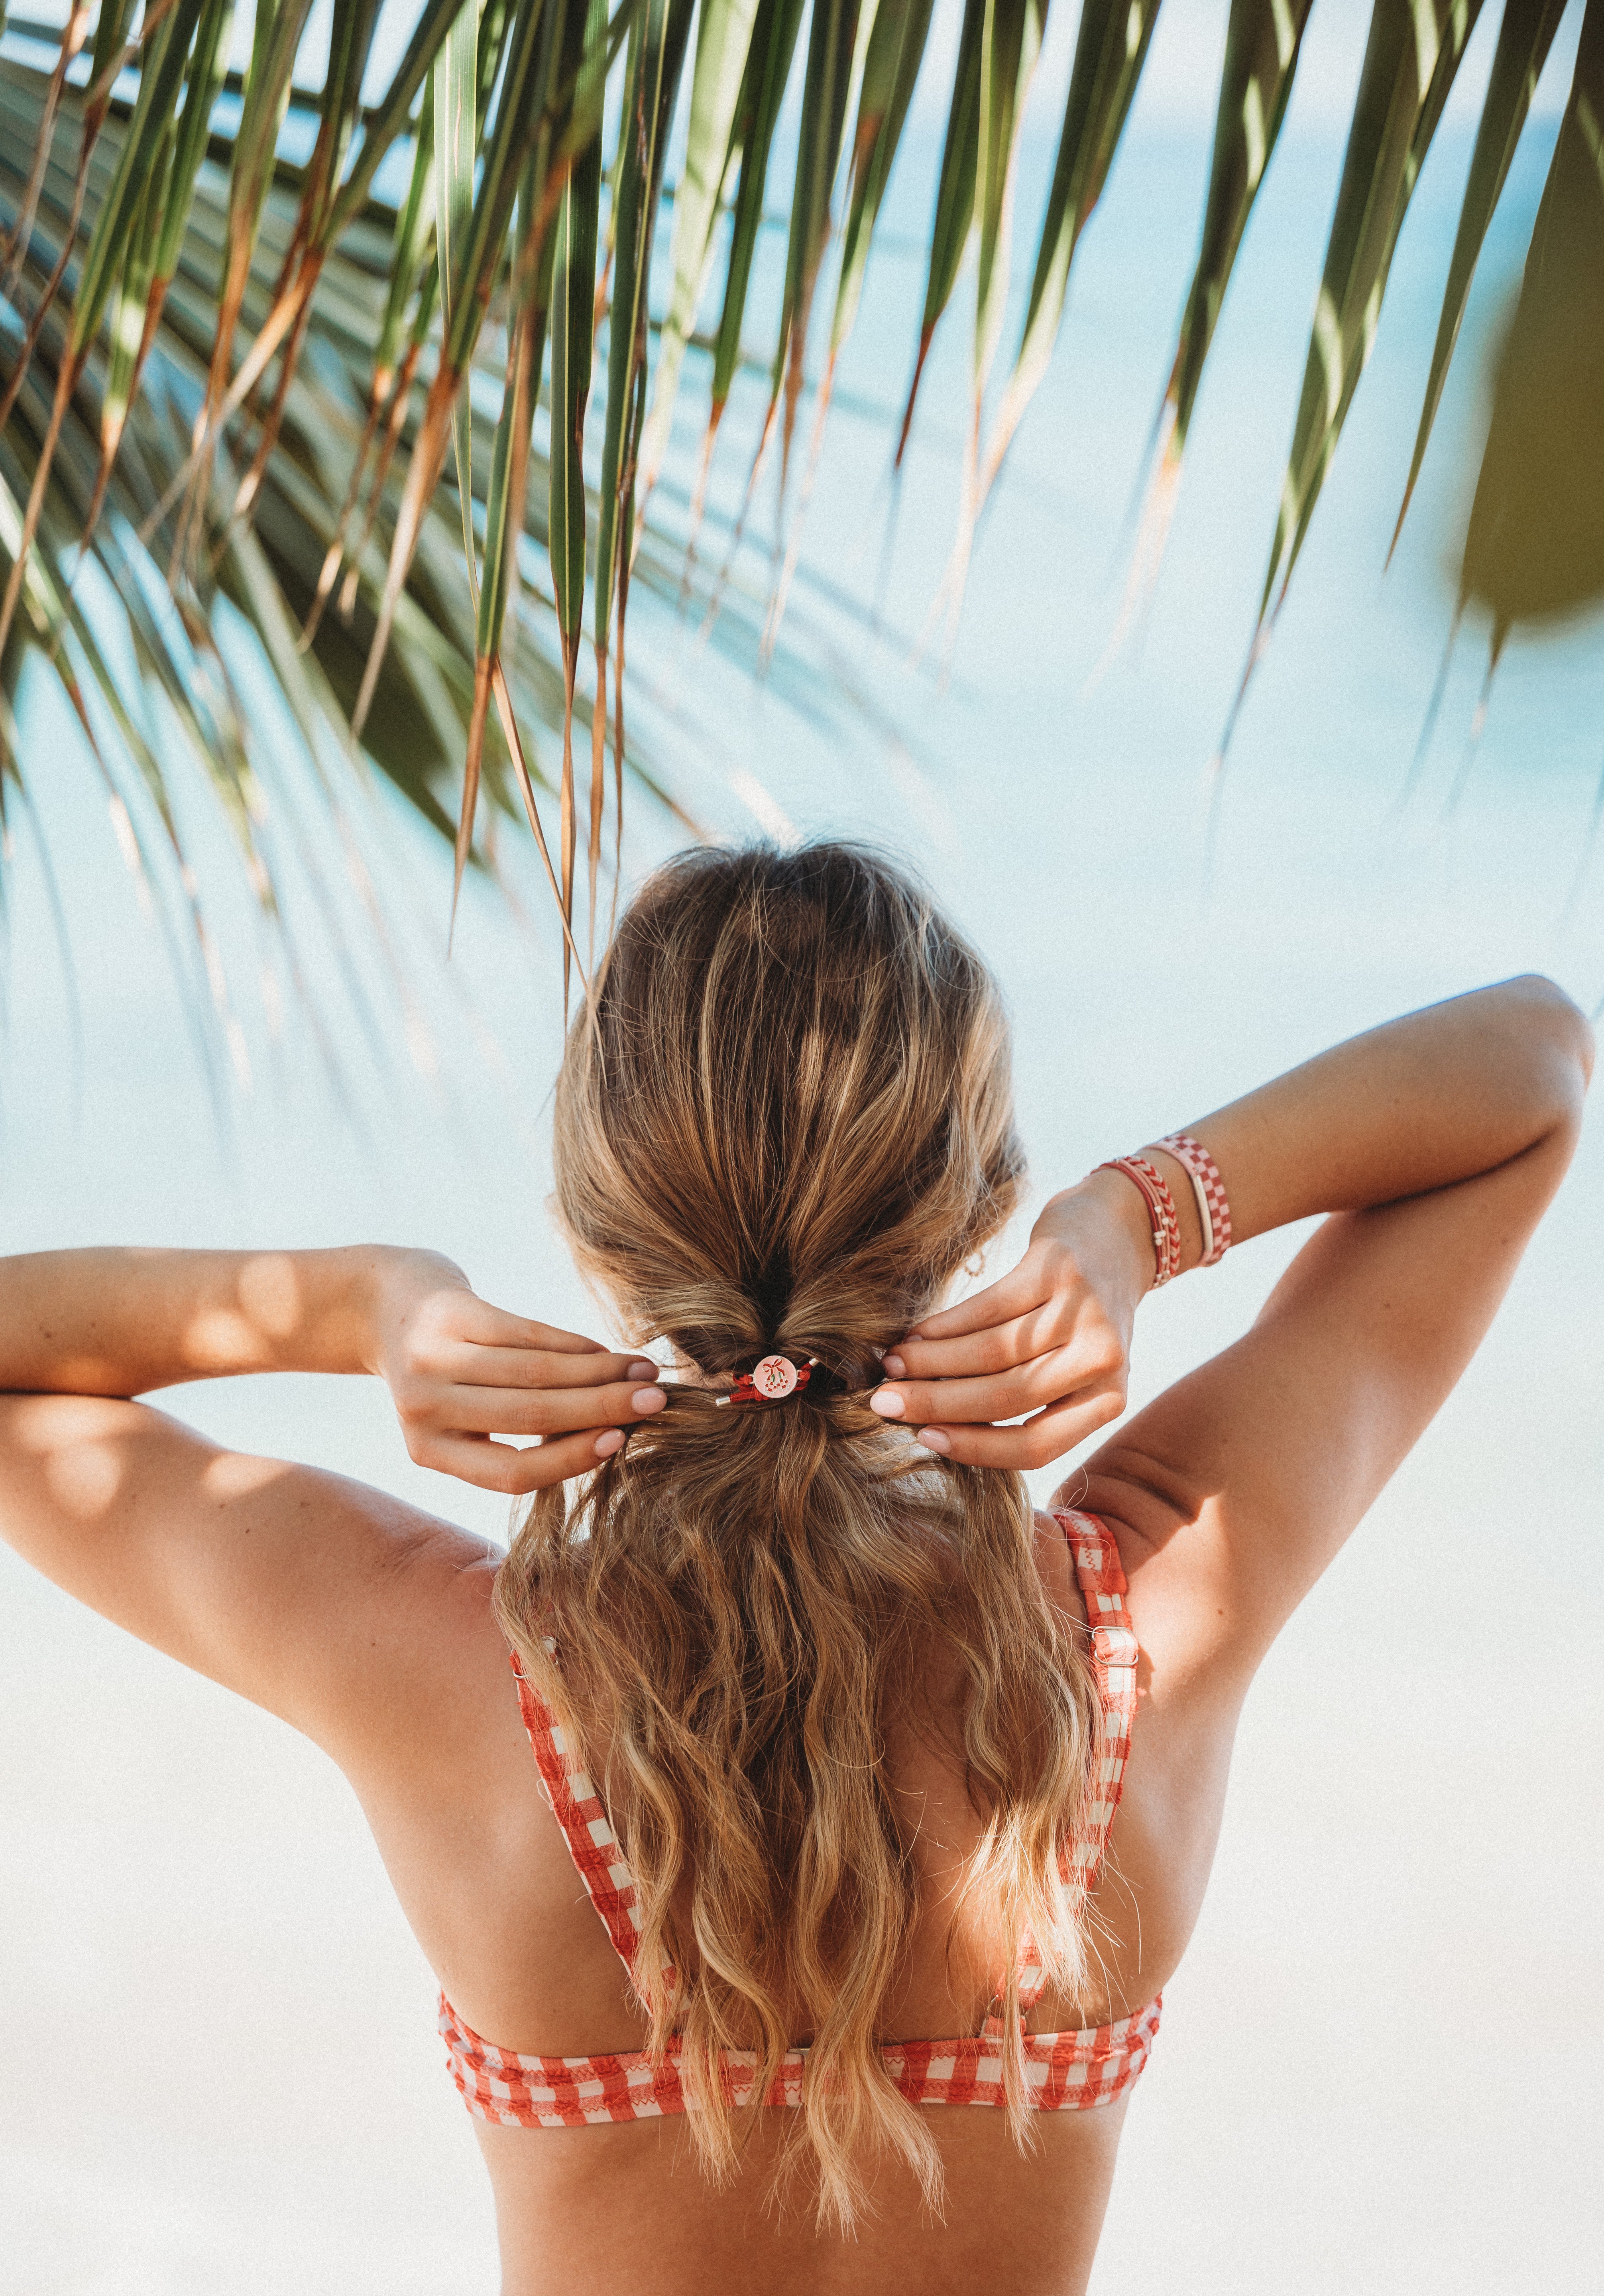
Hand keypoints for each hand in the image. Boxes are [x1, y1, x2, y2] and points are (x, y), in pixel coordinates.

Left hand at [366, 1249, 665, 1492]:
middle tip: (655, 1404)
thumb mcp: (462, 1413)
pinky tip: (605, 1351)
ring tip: (643, 1372)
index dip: (570, 1458)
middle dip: (602, 1410)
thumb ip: (515, 1432)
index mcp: (428, 1449)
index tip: (621, 1442)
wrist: (382, 1302)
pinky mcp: (449, 1313)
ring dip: (599, 1374)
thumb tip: (609, 1434)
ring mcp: (432, 1359)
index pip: (510, 1471)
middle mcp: (423, 1409)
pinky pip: (527, 1332)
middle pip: (529, 1416)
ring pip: (534, 1373)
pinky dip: (573, 1344)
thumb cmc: (444, 1370)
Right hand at [866, 1173, 1152, 1468]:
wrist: (1120, 1232)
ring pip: (992, 1352)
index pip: (1036, 1445)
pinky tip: (915, 1332)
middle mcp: (1103, 1359)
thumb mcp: (1071, 1366)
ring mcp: (1084, 1312)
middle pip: (1007, 1397)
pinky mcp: (1059, 1268)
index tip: (923, 1439)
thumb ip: (1026, 1399)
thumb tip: (936, 1425)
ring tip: (893, 1365)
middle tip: (885, 1404)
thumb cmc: (1079, 1315)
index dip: (974, 1448)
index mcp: (1108, 1398)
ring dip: (931, 1362)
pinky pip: (990, 1307)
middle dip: (937, 1404)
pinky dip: (945, 1324)